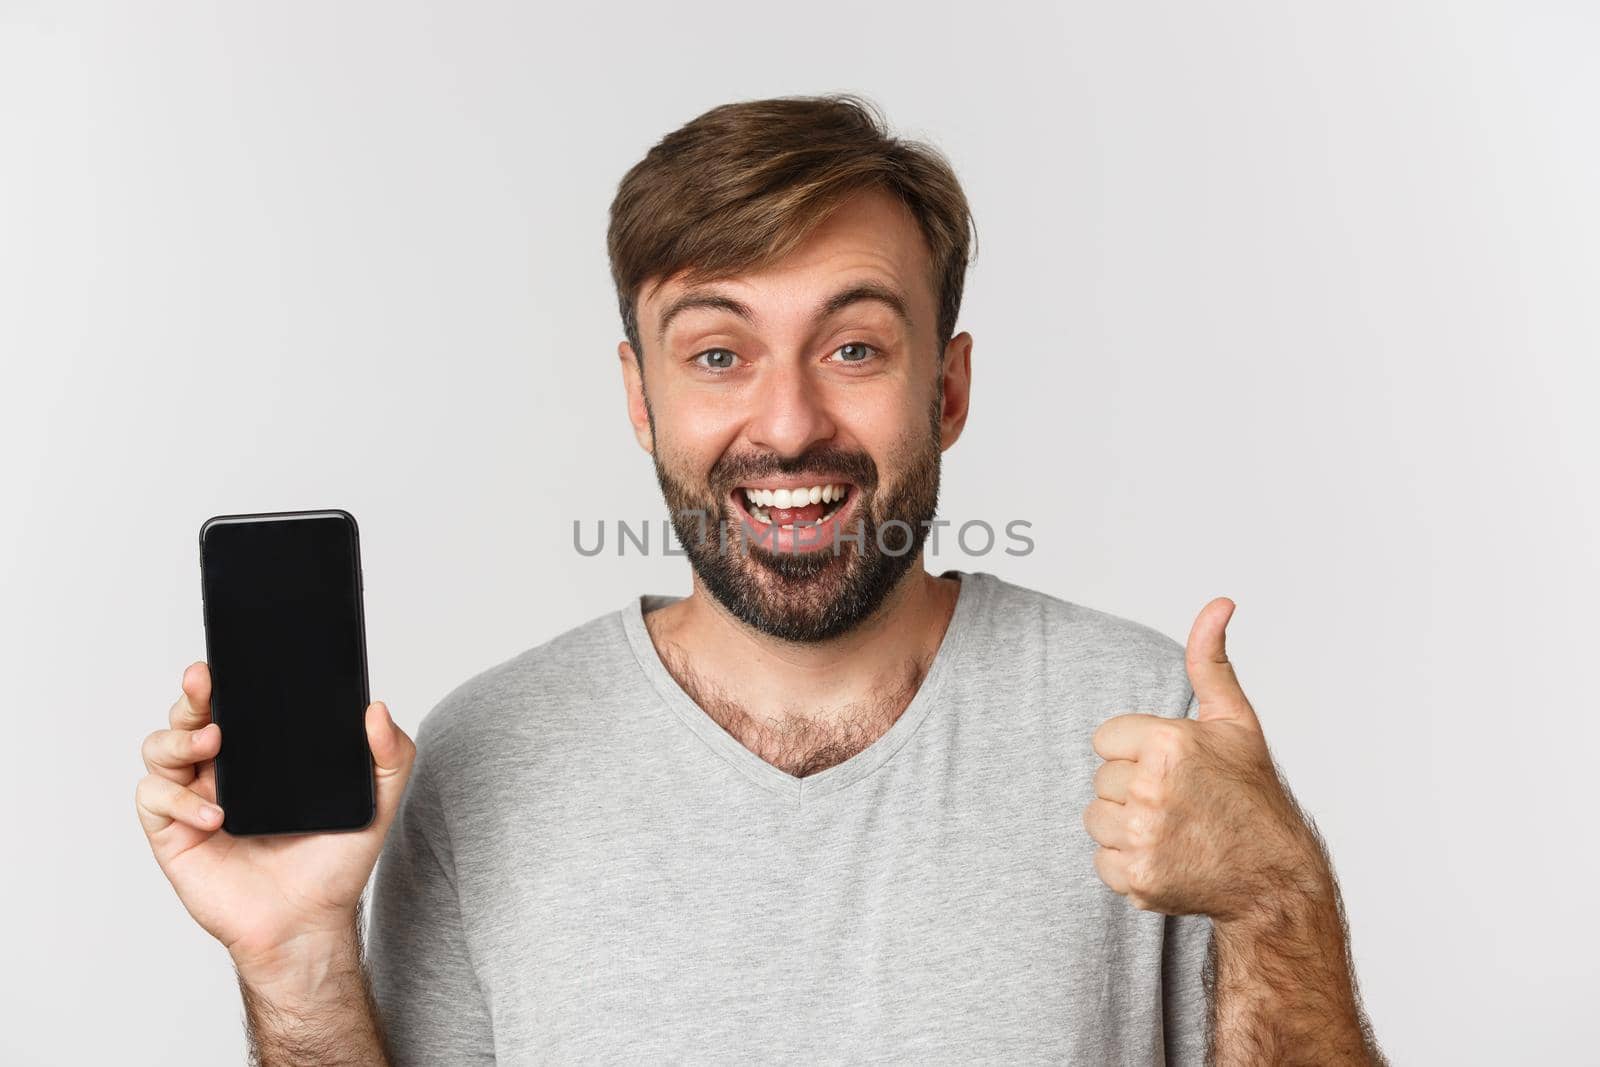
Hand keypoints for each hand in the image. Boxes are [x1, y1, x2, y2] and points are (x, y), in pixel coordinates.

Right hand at [135, 662, 415, 979]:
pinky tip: (217, 813)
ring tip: (213, 743)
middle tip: (206, 685)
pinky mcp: (174, 833)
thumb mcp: (376, 803)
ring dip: (178, 738)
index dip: (223, 680)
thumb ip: (390, 755)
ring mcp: (194, 799)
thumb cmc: (334, 864)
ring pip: (159, 748)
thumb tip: (377, 708)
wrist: (308, 922)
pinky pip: (155, 799)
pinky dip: (180, 800)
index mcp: (262, 755)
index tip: (225, 662)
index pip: (234, 703)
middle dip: (191, 694)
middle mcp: (222, 770)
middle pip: (188, 716)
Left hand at [1082, 598, 1324, 923]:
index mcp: (1169, 742)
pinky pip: (1102, 861)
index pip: (1105, 739)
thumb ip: (1210, 661)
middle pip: (1101, 780)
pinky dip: (1128, 865)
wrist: (1275, 877)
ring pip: (1096, 819)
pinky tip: (1168, 859)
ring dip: (1125, 827)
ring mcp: (1143, 836)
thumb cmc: (1251, 795)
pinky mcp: (1137, 877)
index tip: (1175, 769)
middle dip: (1133, 789)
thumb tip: (1219, 603)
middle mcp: (1152, 787)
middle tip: (1181, 803)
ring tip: (1173, 830)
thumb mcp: (1234, 721)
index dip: (1137, 752)